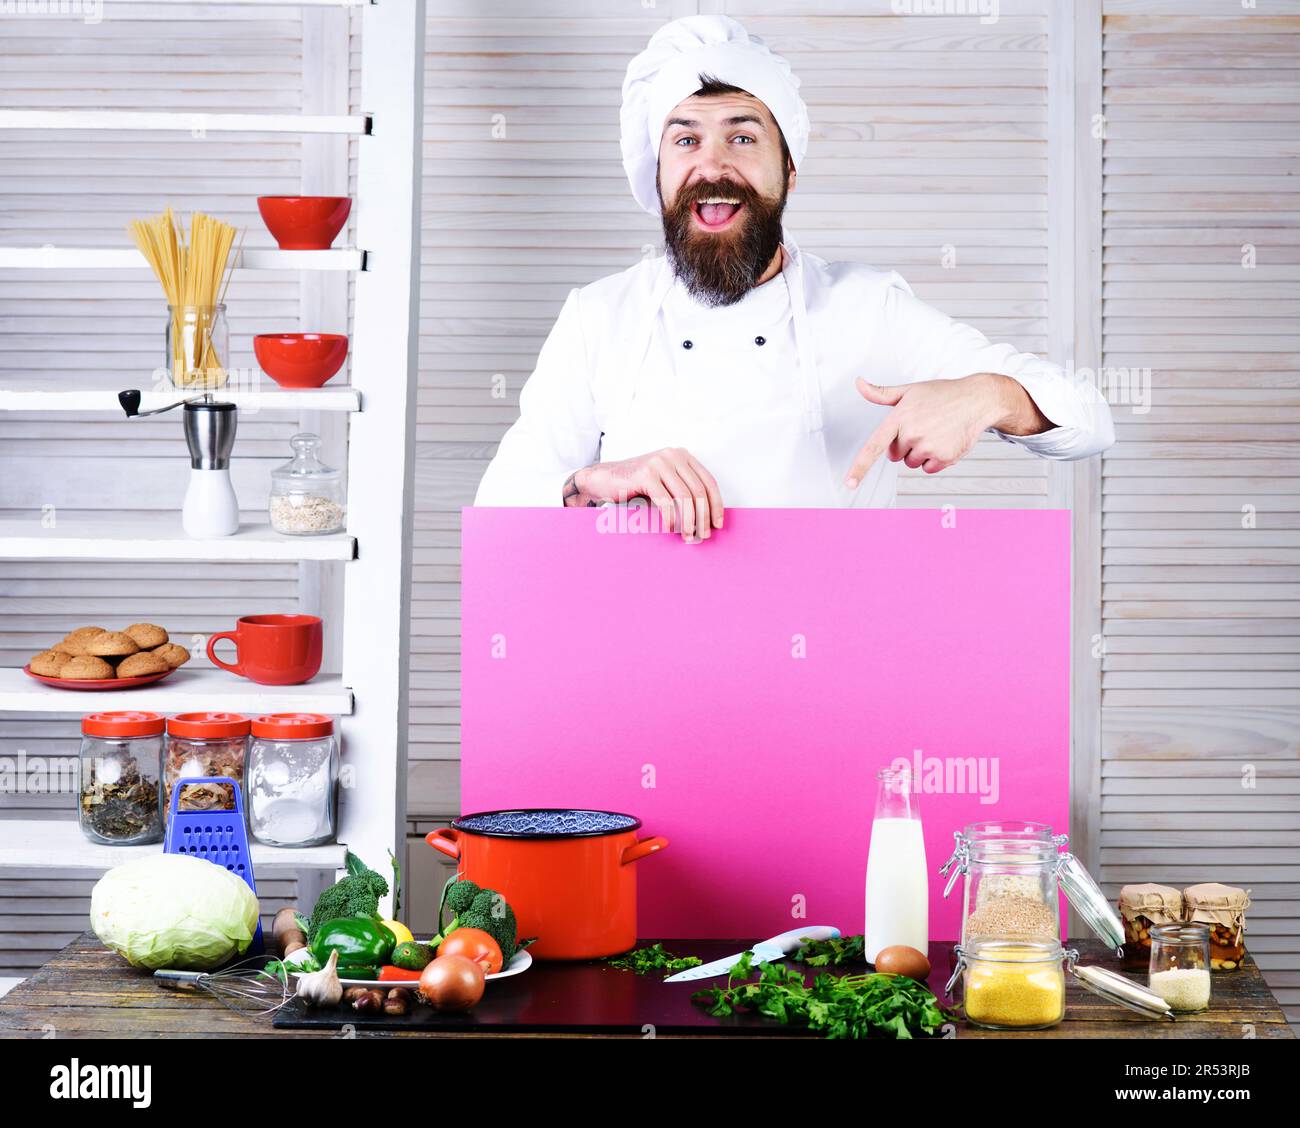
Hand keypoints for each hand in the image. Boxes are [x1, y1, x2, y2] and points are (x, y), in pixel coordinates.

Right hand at [563, 448, 723, 541]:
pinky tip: (670, 529)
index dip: (716, 505)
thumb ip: (684, 493)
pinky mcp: (646, 473)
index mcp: (682, 456)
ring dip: (689, 521)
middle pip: (699, 490)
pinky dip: (670, 518)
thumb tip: (706, 519)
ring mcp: (659, 462)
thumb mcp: (665, 485)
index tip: (718, 524)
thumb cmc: (635, 487)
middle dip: (704, 517)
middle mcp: (673, 455)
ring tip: (689, 536)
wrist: (603, 480)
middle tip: (704, 535)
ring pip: (685, 497)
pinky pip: (665, 501)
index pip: (708, 482)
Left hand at [844, 374, 1014, 487]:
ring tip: (935, 432)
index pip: (874, 447)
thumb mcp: (910, 390)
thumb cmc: (942, 394)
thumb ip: (881, 393)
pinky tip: (945, 441)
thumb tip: (859, 383)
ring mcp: (929, 447)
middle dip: (904, 445)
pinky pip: (928, 469)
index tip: (850, 484)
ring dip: (920, 453)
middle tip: (922, 427)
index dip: (860, 467)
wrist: (977, 399)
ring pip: (911, 463)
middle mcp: (913, 434)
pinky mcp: (945, 457)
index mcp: (900, 418)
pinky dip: (935, 460)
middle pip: (894, 455)